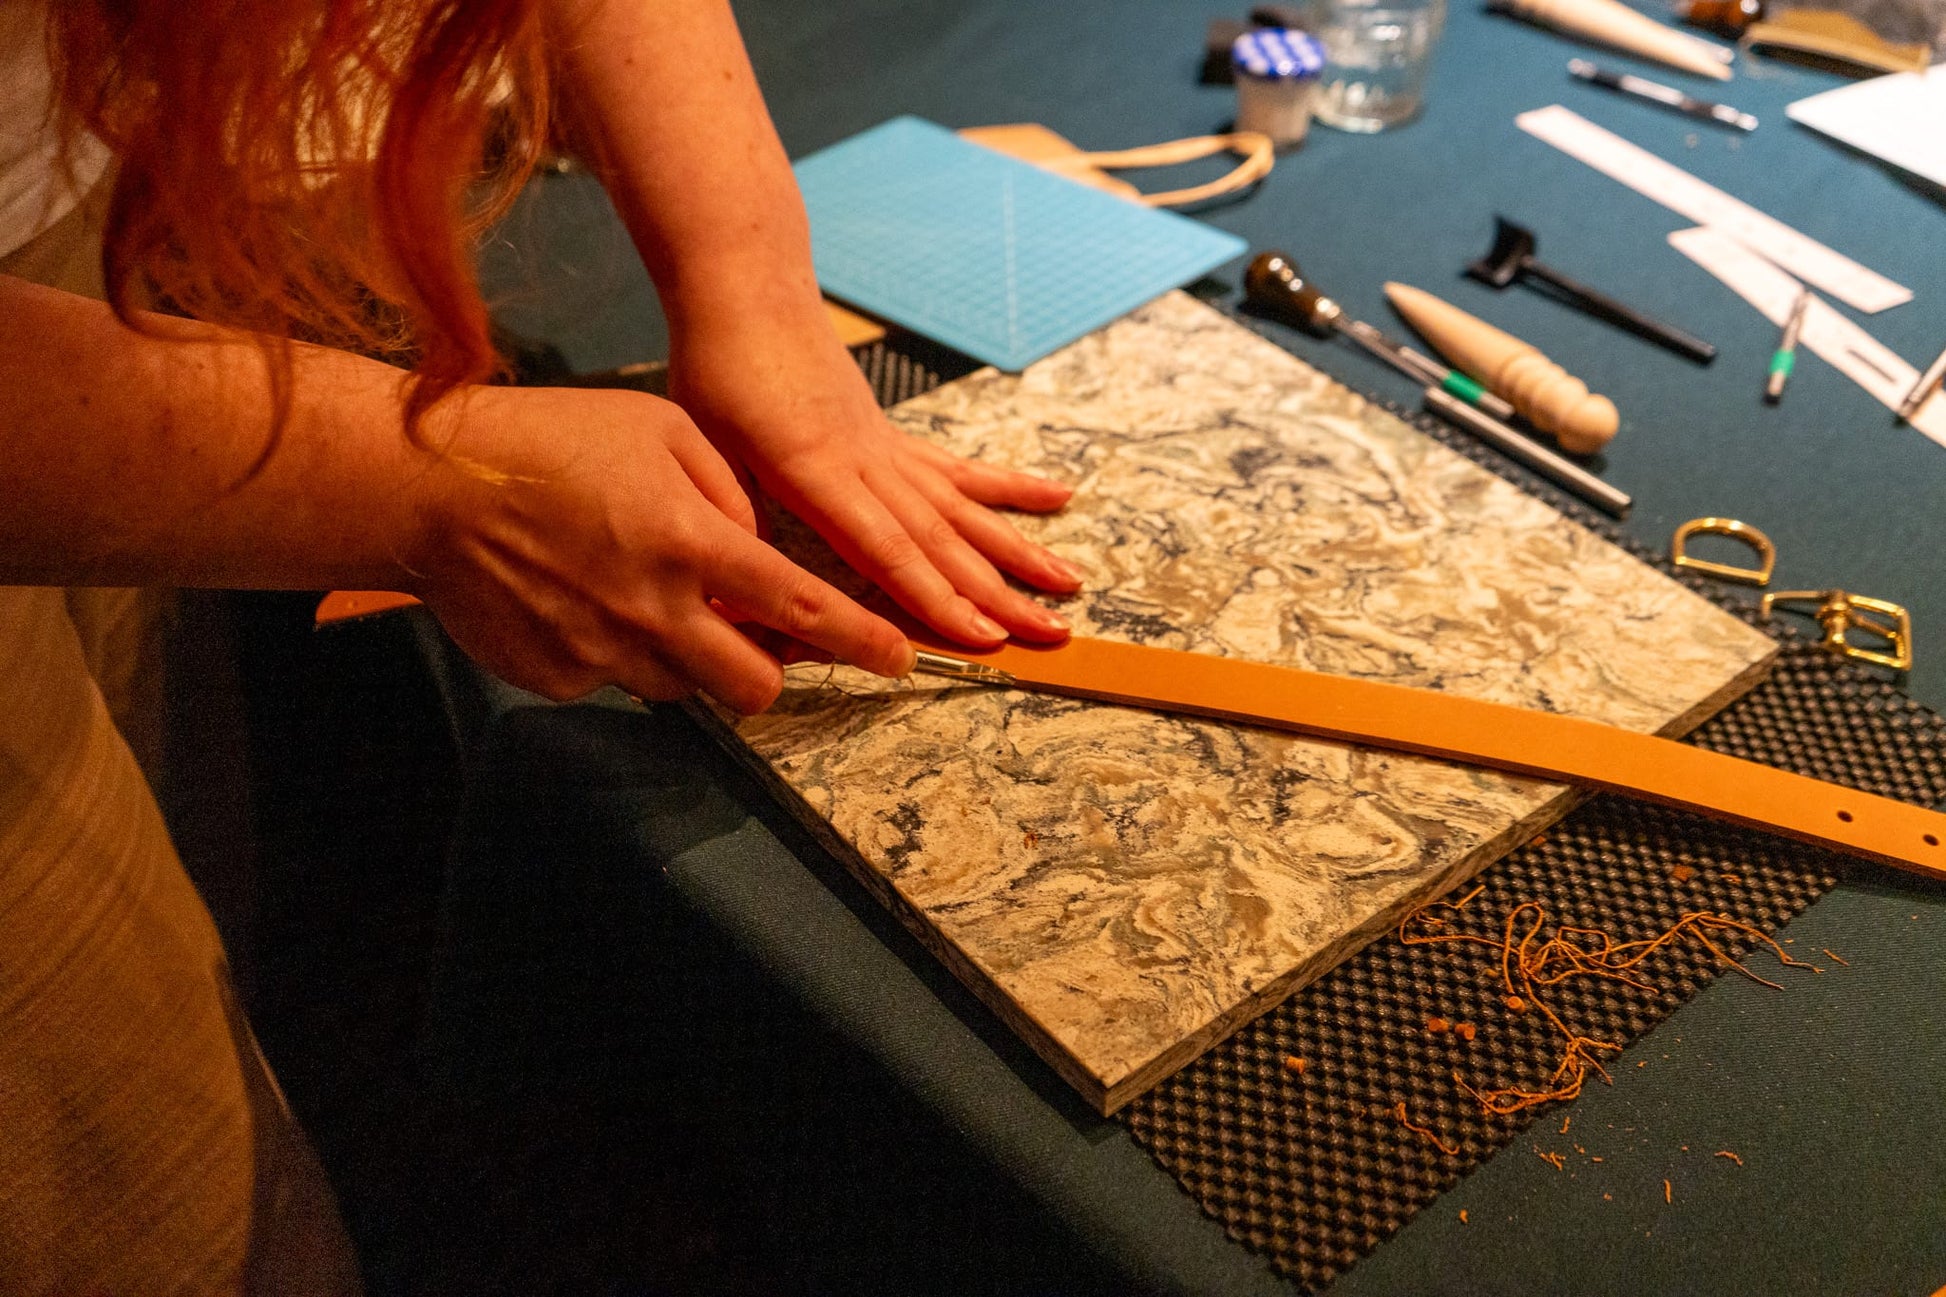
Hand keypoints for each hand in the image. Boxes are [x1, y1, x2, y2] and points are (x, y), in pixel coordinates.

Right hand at [408, 384, 912, 712]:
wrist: (424, 487)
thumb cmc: (543, 441)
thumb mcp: (659, 427)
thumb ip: (729, 489)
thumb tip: (759, 544)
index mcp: (692, 542)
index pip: (804, 611)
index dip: (862, 641)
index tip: (897, 659)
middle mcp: (655, 611)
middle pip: (754, 686)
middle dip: (768, 670)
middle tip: (752, 636)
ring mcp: (603, 653)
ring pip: (682, 686)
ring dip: (686, 655)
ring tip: (640, 595)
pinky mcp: (557, 678)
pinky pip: (612, 680)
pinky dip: (615, 651)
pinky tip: (582, 599)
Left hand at [668, 317, 1082, 647]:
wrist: (747, 290)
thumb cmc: (718, 369)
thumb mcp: (705, 448)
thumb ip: (735, 514)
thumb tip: (749, 581)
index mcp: (817, 472)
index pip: (887, 549)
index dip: (936, 597)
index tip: (983, 636)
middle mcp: (868, 463)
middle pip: (944, 539)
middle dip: (999, 594)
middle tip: (1052, 634)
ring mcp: (889, 449)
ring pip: (964, 509)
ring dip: (1019, 552)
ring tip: (1069, 584)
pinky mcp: (893, 435)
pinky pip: (960, 469)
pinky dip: (1010, 489)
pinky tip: (1059, 498)